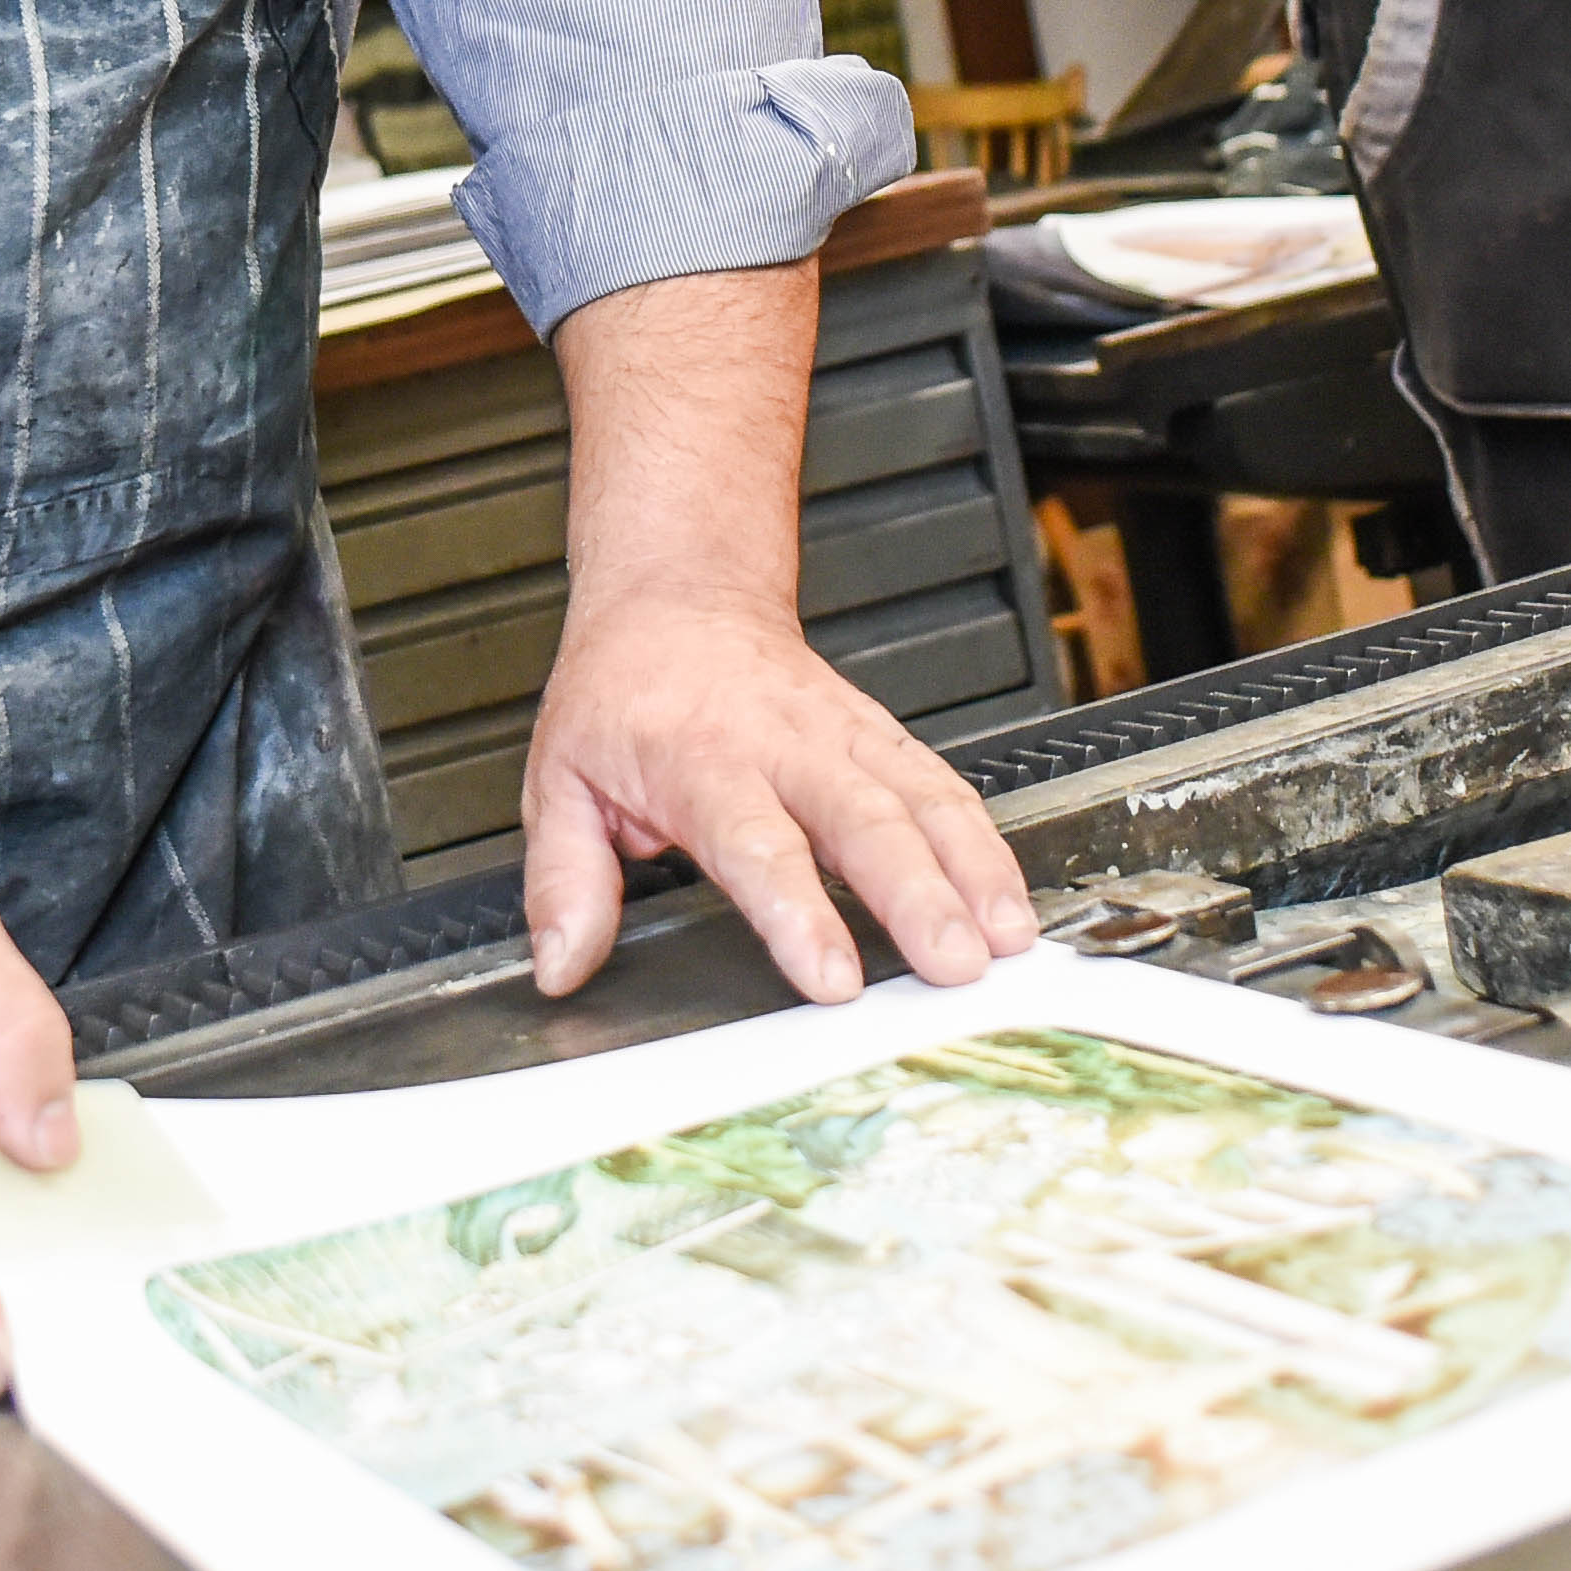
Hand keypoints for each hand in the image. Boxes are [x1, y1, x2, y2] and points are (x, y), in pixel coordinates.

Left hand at [518, 589, 1041, 1002]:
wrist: (679, 594)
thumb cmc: (623, 692)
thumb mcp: (559, 779)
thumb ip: (564, 880)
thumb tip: (561, 966)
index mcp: (701, 761)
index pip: (757, 844)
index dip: (798, 912)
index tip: (831, 975)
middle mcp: (786, 745)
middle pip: (865, 823)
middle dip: (917, 898)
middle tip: (954, 966)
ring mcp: (845, 737)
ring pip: (923, 800)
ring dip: (971, 871)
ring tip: (1006, 940)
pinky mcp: (883, 737)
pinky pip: (945, 788)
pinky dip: (985, 842)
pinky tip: (1010, 896)